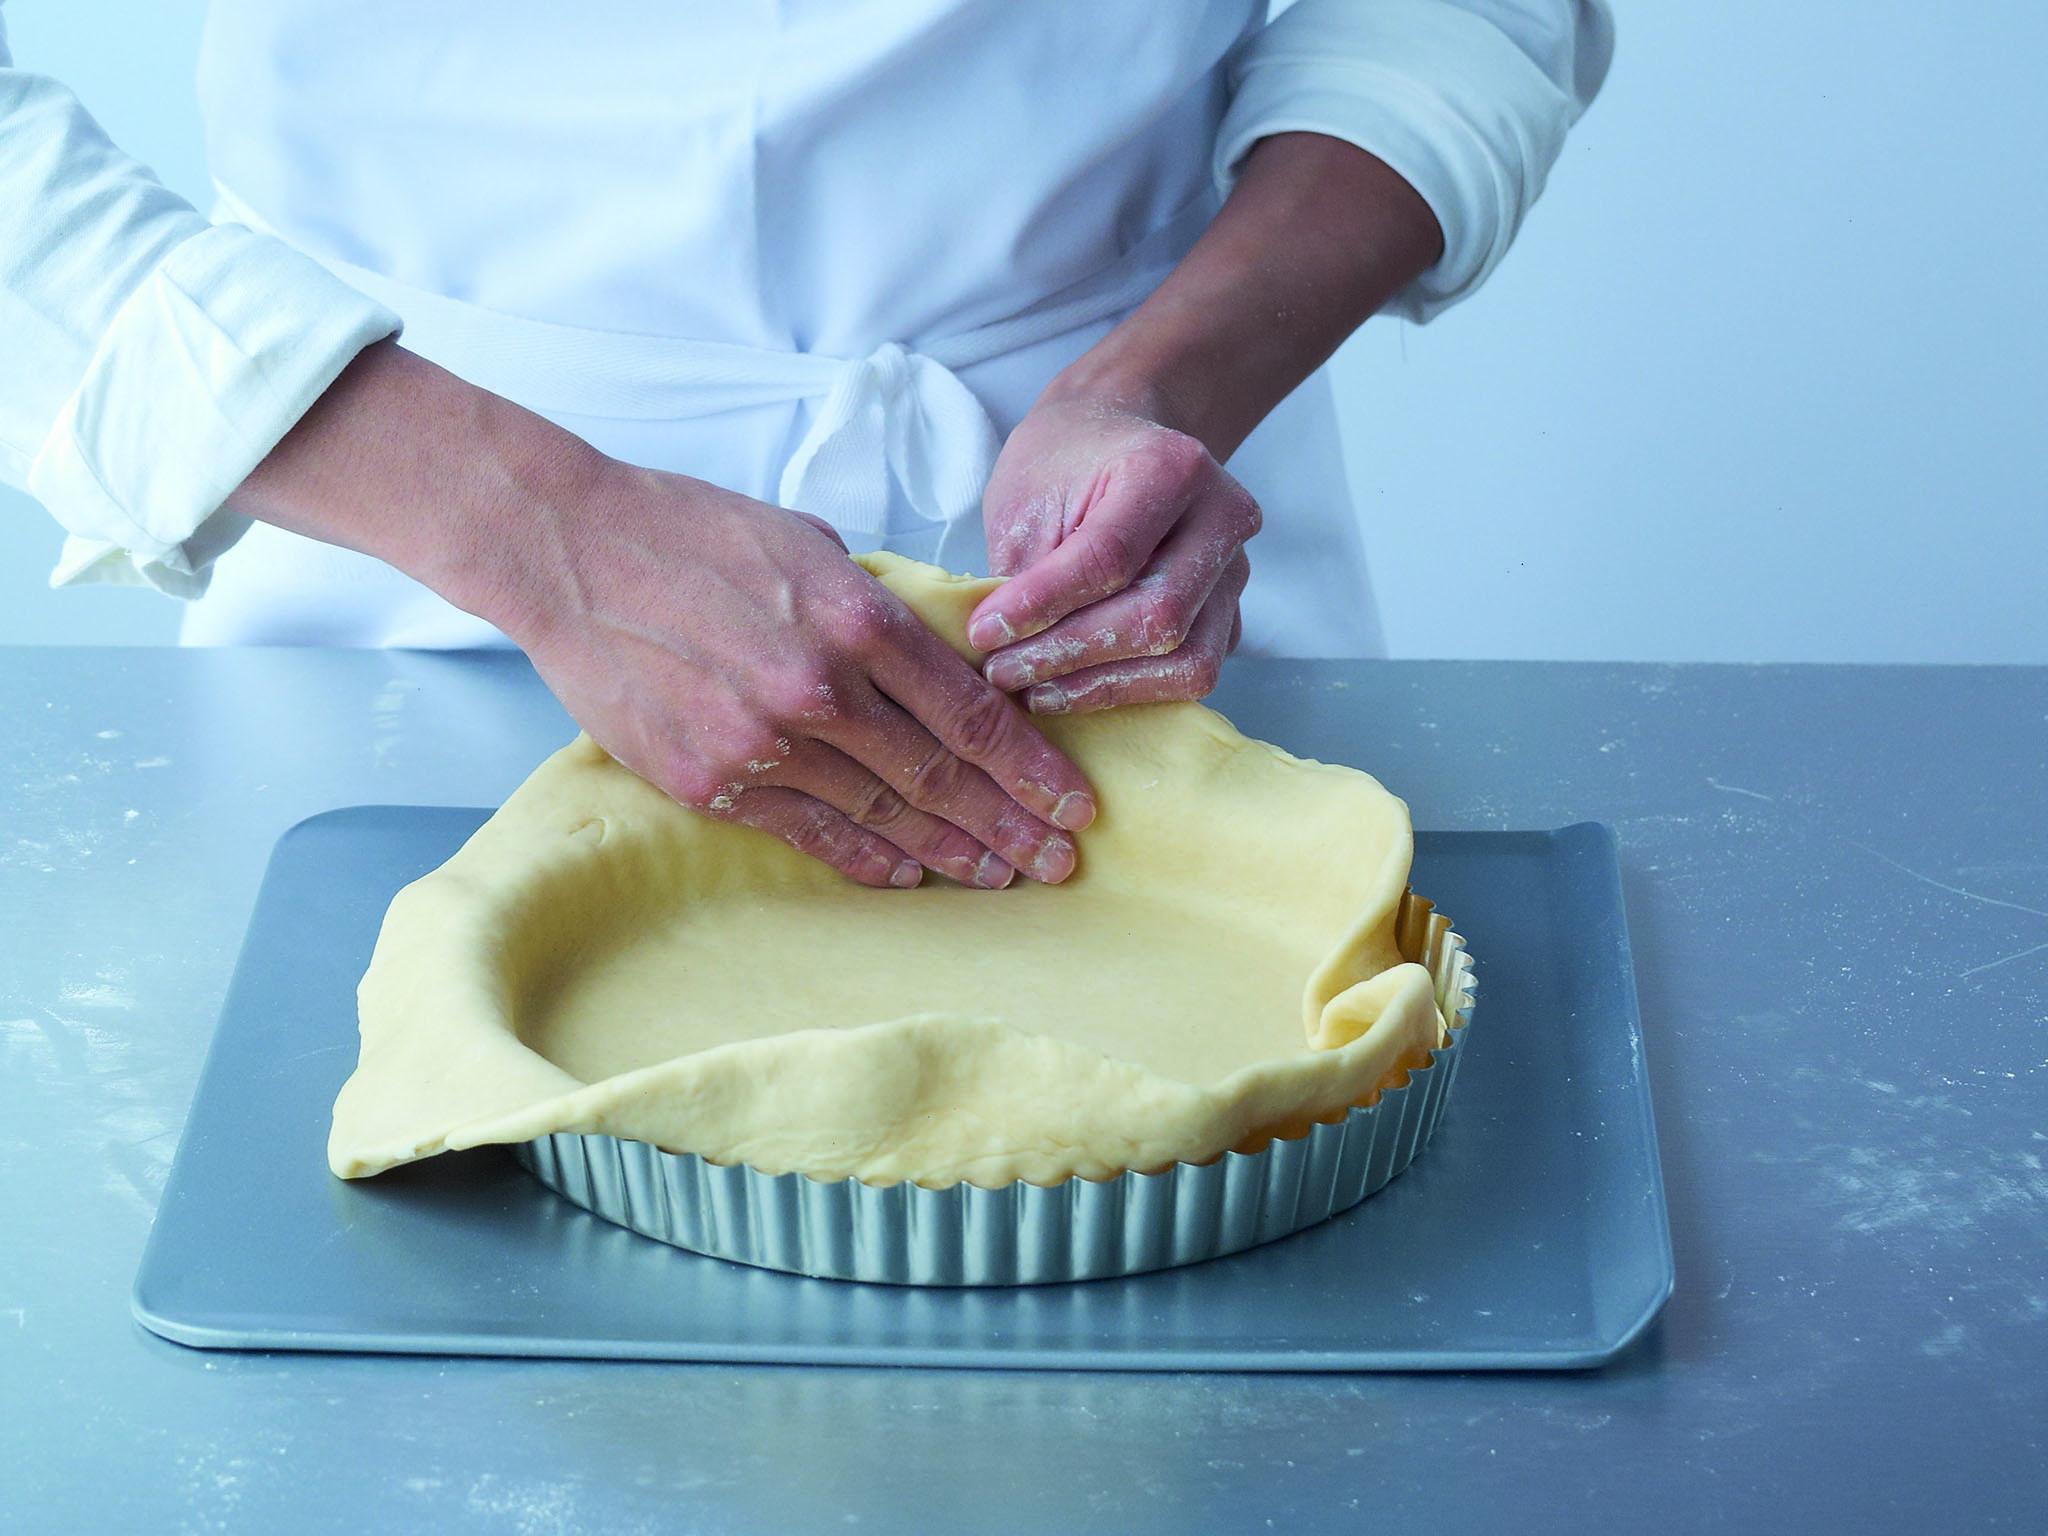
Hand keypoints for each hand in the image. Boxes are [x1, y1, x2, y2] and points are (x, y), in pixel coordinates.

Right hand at [228, 344, 1093, 888]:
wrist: (571, 552)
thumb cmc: (695, 532)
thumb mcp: (810, 544)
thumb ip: (879, 612)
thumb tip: (945, 666)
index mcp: (858, 617)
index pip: (974, 715)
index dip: (1033, 770)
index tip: (1073, 804)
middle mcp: (821, 687)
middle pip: (943, 776)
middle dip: (1012, 824)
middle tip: (1058, 862)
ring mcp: (763, 741)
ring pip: (884, 813)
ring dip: (951, 852)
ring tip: (1000, 876)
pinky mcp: (711, 780)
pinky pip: (810, 831)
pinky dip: (867, 858)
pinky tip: (908, 875)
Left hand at [969, 396, 1257, 713]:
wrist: (1116, 438)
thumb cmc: (1064, 464)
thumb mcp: (1026, 498)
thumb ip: (1027, 573)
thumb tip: (1005, 652)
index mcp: (1170, 468)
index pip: (1109, 558)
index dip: (1042, 606)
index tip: (985, 632)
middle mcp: (1221, 517)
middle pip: (1157, 616)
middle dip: (1070, 655)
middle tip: (1002, 671)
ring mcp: (1235, 570)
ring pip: (1187, 659)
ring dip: (1103, 687)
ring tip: (1035, 691)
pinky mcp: (1232, 613)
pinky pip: (1192, 671)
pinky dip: (1131, 691)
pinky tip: (1074, 688)